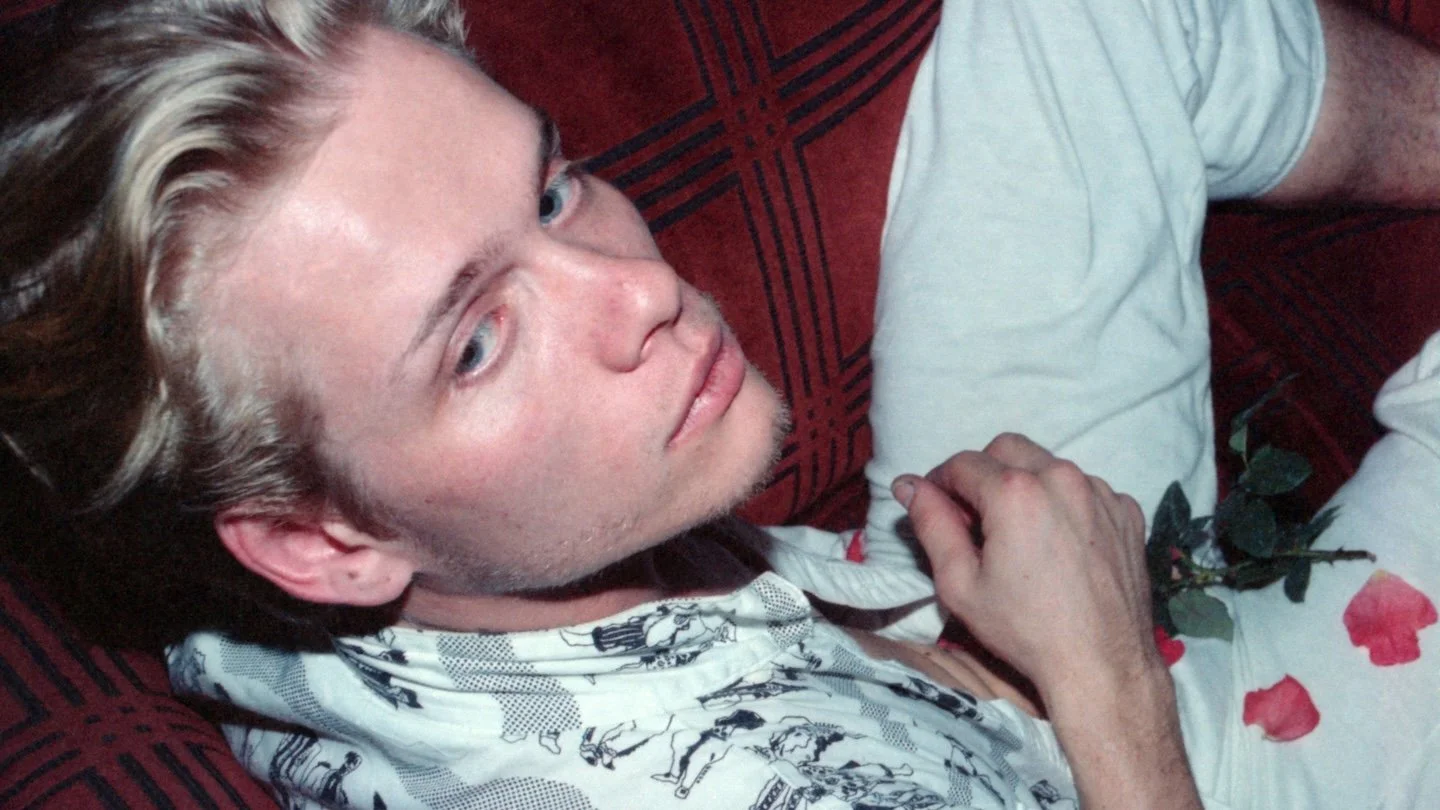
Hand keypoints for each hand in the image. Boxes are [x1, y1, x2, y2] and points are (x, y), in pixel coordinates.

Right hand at [892, 433, 1160, 704]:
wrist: (1100, 664)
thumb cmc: (1024, 629)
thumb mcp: (959, 584)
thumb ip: (931, 524)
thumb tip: (908, 484)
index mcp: (1015, 492)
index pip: (962, 463)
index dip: (941, 483)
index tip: (938, 509)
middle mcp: (1061, 478)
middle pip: (1007, 449)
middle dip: (984, 472)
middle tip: (976, 517)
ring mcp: (1100, 493)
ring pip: (1048, 465)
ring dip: (1026, 485)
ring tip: (1021, 533)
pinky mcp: (1126, 511)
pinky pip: (1085, 489)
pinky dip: (1065, 503)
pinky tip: (1059, 543)